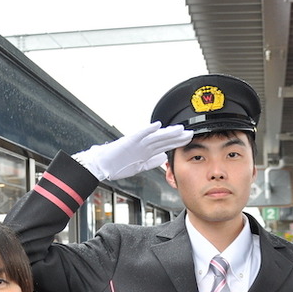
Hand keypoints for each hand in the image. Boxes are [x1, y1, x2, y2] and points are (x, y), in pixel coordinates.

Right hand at [73, 121, 192, 180]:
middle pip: (164, 139)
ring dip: (168, 132)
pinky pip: (140, 135)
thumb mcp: (139, 166)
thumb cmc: (117, 165)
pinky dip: (148, 130)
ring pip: (156, 136)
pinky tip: (157, 125)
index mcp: (146, 151)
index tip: (189, 139)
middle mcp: (144, 145)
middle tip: (191, 132)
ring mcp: (137, 143)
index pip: (166, 145)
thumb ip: (151, 162)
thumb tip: (163, 158)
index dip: (178, 142)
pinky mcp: (128, 142)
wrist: (102, 165)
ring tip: (179, 129)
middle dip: (178, 136)